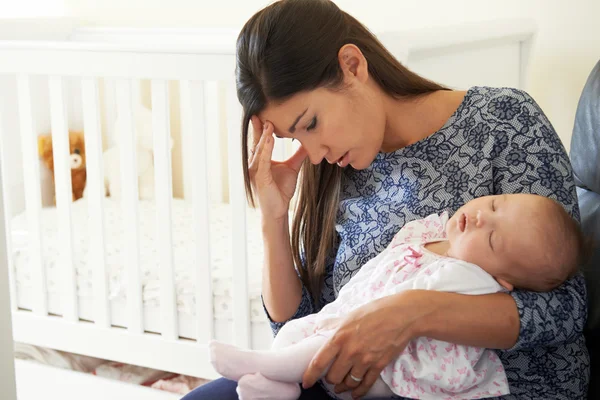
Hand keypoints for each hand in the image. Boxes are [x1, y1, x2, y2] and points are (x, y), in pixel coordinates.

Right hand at [248, 116, 306, 220]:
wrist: (278, 210)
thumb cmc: (281, 190)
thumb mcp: (292, 168)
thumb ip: (298, 155)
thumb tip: (309, 143)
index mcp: (260, 160)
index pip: (260, 140)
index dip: (262, 127)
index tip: (265, 112)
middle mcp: (255, 163)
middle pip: (256, 141)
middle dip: (258, 127)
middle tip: (261, 111)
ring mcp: (256, 170)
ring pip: (259, 149)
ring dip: (264, 135)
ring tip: (268, 122)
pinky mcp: (260, 177)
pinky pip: (263, 160)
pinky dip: (266, 149)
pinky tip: (269, 139)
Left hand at [302, 291, 430, 398]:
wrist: (402, 315)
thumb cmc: (376, 311)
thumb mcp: (350, 314)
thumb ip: (333, 323)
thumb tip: (319, 327)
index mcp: (340, 336)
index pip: (319, 361)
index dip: (310, 375)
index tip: (306, 382)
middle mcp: (350, 351)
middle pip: (333, 377)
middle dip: (330, 379)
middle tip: (330, 378)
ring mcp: (365, 360)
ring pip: (348, 383)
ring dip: (343, 387)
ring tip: (341, 387)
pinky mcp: (379, 365)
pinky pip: (365, 385)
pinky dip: (359, 392)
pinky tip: (355, 393)